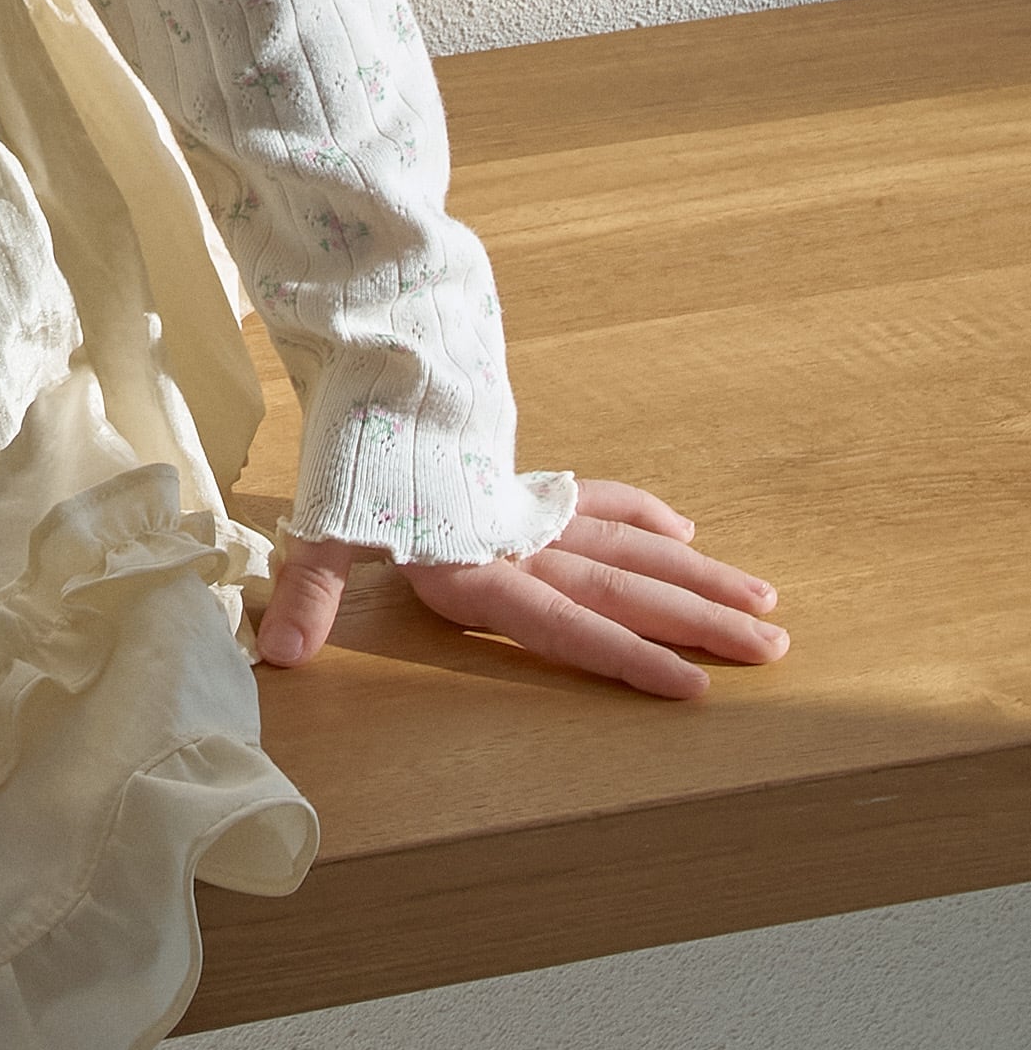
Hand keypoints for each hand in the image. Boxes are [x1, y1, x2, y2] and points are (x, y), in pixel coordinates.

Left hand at [256, 479, 786, 703]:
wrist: (372, 362)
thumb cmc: (351, 457)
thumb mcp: (324, 526)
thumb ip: (310, 594)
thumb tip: (278, 656)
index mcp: (476, 563)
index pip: (563, 622)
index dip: (625, 657)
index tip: (690, 687)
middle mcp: (519, 540)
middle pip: (622, 586)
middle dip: (697, 622)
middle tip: (771, 649)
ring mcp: (531, 509)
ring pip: (630, 548)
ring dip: (696, 578)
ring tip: (763, 606)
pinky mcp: (527, 482)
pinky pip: (599, 501)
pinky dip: (643, 515)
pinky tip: (687, 534)